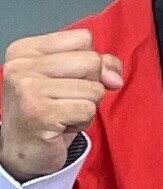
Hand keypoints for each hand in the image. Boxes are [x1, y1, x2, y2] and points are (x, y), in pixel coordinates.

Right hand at [2, 28, 119, 183]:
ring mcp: (28, 89)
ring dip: (87, 106)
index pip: (84, 38)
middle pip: (92, 61)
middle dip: (90, 85)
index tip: (68, 80)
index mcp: (25, 50)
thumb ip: (99, 64)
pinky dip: (83, 121)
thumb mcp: (70, 77)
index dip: (89, 62)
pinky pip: (89, 110)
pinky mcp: (40, 113)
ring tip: (62, 113)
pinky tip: (62, 126)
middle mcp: (21, 66)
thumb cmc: (49, 109)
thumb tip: (114, 78)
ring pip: (94, 88)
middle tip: (64, 100)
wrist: (22, 149)